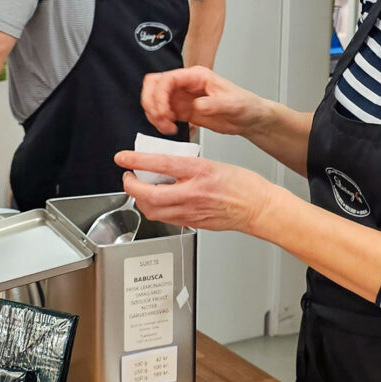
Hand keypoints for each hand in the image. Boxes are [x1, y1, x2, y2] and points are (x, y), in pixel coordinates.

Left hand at [114, 151, 271, 235]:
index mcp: (198, 172)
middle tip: (128, 177)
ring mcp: (192, 212)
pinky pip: (166, 219)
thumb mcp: (212, 163)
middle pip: (149, 196)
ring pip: (153, 211)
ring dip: (141, 200)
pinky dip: (155, 209)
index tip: (122, 157)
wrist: (258, 208)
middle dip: (131, 187)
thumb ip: (187, 165)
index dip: (136, 160)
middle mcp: (192, 194)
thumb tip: (163, 166)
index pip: (160, 165)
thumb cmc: (242, 185)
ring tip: (140, 189)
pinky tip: (158, 201)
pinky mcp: (193, 224)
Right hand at [141, 66, 263, 136]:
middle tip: (160, 119)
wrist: (249, 119)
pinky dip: (160, 122)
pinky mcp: (182, 110)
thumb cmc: (245, 105)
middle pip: (154, 85)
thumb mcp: (232, 104)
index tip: (164, 112)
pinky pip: (161, 113)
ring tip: (167, 128)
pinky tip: (171, 130)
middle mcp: (185, 84)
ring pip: (154, 98)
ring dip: (154, 113)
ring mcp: (181, 97)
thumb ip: (214, 104)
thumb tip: (196, 105)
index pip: (168, 78)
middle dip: (151, 102)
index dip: (160, 94)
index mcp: (196, 76)